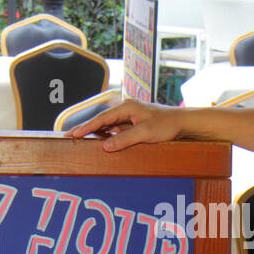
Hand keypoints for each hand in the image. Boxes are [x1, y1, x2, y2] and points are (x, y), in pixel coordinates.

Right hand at [67, 99, 183, 151]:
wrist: (183, 123)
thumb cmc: (167, 125)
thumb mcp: (145, 134)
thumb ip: (124, 139)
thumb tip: (105, 146)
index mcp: (127, 107)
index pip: (102, 118)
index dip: (87, 127)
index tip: (74, 134)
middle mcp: (126, 109)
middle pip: (102, 120)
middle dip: (87, 129)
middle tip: (70, 136)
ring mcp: (130, 117)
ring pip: (109, 126)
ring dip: (97, 133)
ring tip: (81, 140)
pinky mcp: (135, 124)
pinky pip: (117, 130)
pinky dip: (108, 136)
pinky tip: (102, 142)